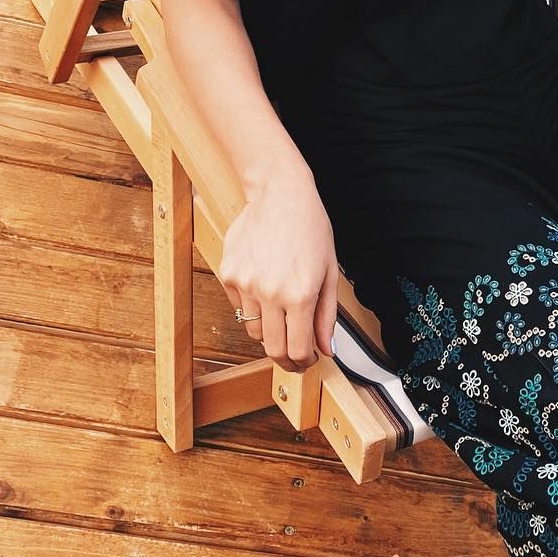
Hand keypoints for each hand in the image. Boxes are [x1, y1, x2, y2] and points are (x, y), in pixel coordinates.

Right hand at [219, 176, 338, 371]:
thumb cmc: (310, 228)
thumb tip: (326, 350)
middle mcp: (270, 293)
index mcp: (300, 295)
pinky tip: (266, 286)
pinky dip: (253, 307)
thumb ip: (326, 316)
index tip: (307, 361)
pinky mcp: (228, 274)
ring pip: (254, 330)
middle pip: (272, 349)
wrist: (280, 193)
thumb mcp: (329, 272)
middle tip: (295, 356)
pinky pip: (240, 307)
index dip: (304, 363)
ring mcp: (245, 284)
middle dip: (286, 359)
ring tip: (283, 313)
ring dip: (270, 331)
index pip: (298, 349)